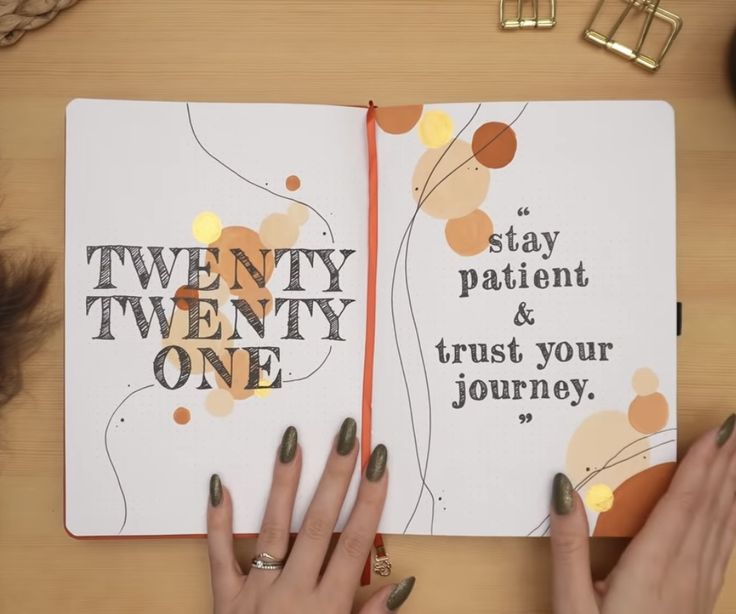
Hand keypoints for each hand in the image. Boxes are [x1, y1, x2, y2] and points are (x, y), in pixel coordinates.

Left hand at [206, 418, 415, 613]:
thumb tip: (403, 584)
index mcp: (328, 609)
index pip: (355, 544)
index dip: (370, 501)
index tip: (379, 463)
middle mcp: (293, 593)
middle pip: (318, 525)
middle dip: (335, 477)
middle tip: (345, 434)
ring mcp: (256, 593)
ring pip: (272, 529)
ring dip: (283, 483)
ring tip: (291, 441)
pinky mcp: (224, 599)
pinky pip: (218, 556)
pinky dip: (217, 522)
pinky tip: (219, 484)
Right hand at [550, 413, 735, 613]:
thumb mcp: (571, 602)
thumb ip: (568, 545)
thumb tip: (563, 487)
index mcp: (652, 567)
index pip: (683, 504)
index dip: (702, 466)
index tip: (717, 432)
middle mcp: (684, 572)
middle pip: (711, 507)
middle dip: (726, 464)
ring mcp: (697, 587)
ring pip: (723, 525)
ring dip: (733, 485)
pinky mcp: (700, 597)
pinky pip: (722, 546)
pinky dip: (731, 517)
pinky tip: (733, 506)